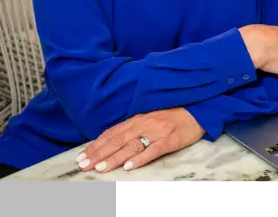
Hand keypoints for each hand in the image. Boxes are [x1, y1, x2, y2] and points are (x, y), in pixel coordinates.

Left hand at [76, 108, 203, 172]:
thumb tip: (111, 142)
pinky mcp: (169, 139)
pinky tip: (129, 167)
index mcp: (136, 120)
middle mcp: (142, 125)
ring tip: (100, 169)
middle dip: (99, 154)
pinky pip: (153, 150)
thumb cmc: (171, 115)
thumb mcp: (148, 118)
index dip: (95, 146)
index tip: (81, 156)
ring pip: (131, 147)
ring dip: (114, 158)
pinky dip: (140, 159)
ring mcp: (156, 132)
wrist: (196, 109)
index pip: (111, 134)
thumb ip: (131, 128)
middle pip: (116, 141)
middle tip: (84, 165)